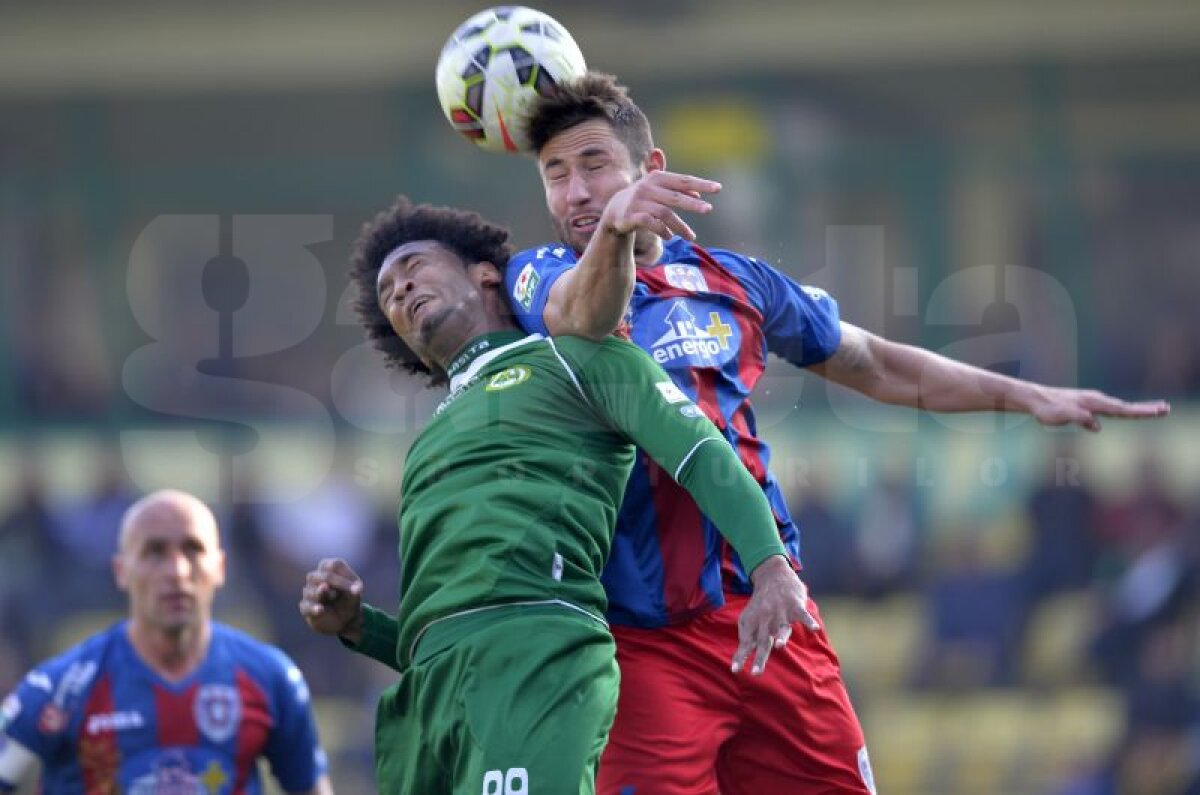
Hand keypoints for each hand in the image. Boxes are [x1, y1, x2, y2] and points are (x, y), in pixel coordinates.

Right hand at [298, 558, 364, 644]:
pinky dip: (313, 608)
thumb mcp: (355, 595)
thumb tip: (357, 590)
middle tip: (344, 590)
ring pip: (311, 591)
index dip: (344, 576)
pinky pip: (306, 606)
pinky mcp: (306, 607)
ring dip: (322, 594)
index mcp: (330, 569)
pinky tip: (321, 610)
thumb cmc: (349, 600)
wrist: (343, 620)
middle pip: (320, 576)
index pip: (334, 566)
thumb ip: (355, 590)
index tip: (357, 588)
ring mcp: (309, 592)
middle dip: (333, 582)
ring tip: (333, 596)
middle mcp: (316, 577)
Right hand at [601, 170, 720, 241]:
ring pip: (664, 213)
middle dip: (692, 203)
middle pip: (674, 196)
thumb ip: (676, 189)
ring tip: (691, 237)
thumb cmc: (643, 199)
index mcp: (657, 177)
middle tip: (708, 209)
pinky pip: (651, 224)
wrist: (614, 210)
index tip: (718, 188)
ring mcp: (638, 201)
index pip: (682, 180)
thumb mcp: (658, 190)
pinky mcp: (631, 215)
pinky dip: (662, 230)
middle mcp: (647, 187)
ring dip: (680, 226)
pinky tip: (670, 237)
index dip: (700, 184)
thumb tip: (698, 194)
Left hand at [732, 555, 819, 675]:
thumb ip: (747, 639)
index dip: (740, 656)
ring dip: (781, 636)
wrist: (773, 576)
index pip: (746, 643)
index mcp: (753, 624)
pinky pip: (803, 615)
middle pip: (763, 641)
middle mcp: (765, 620)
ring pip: (782, 628)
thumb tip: (737, 662)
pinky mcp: (795, 606)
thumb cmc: (761, 604)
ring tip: (780, 645)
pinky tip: (814, 629)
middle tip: (755, 673)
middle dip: (760, 657)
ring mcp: (780, 612)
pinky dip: (809, 622)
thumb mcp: (749, 618)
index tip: (735, 671)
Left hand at [1030, 386, 1169, 431]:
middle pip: (1125, 406)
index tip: (1158, 411)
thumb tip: (1096, 425)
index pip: (1122, 409)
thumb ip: (1080, 419)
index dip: (1141, 412)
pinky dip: (1119, 411)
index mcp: (1094, 403)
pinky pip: (1107, 409)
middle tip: (1166, 409)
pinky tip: (1122, 412)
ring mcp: (1090, 401)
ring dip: (1136, 409)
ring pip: (1118, 406)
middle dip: (1146, 409)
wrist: (1033, 398)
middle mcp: (1095, 400)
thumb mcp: (1062, 416)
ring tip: (1153, 409)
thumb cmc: (1047, 408)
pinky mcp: (1084, 405)